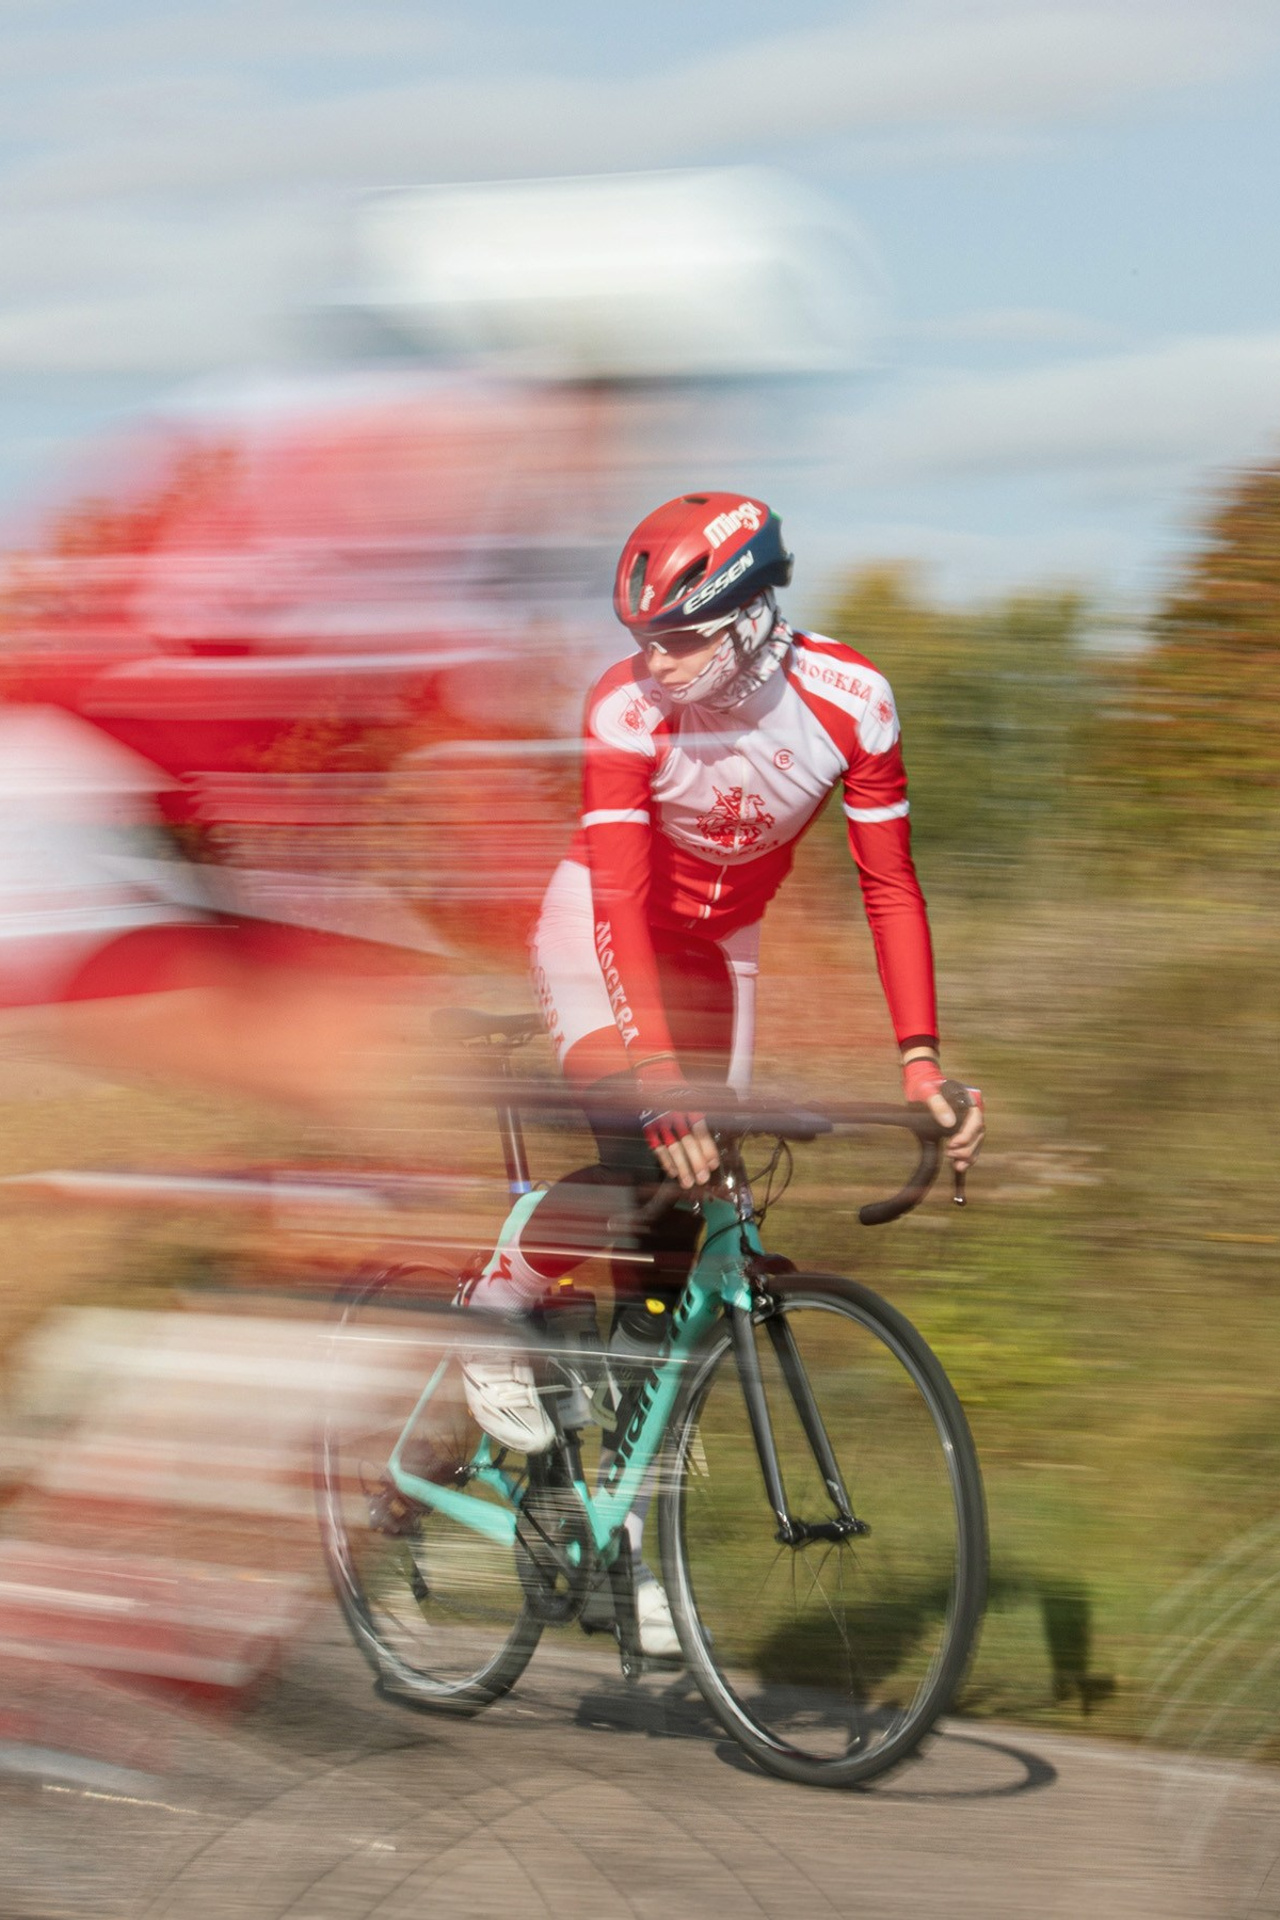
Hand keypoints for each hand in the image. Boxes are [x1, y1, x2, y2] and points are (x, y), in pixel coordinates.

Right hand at [640, 1093, 719, 1189]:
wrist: (656, 1077)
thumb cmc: (680, 1091)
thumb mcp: (695, 1098)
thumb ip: (702, 1118)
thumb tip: (711, 1145)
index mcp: (689, 1107)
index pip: (700, 1132)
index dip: (707, 1149)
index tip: (713, 1164)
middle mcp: (675, 1115)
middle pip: (688, 1142)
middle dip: (696, 1163)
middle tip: (702, 1178)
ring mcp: (661, 1122)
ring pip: (672, 1148)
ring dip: (681, 1167)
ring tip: (688, 1182)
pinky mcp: (649, 1127)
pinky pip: (657, 1147)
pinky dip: (665, 1161)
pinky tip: (673, 1173)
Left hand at [902, 1057, 984, 1173]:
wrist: (921, 1085)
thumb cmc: (925, 1087)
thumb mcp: (927, 1092)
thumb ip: (937, 1104)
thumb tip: (949, 1122)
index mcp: (969, 1099)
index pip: (976, 1120)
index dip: (967, 1134)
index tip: (952, 1143)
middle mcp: (973, 1111)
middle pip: (979, 1133)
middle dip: (966, 1148)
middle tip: (949, 1153)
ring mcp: (970, 1121)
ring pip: (977, 1142)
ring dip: (968, 1156)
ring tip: (956, 1165)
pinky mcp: (964, 1129)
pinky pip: (971, 1145)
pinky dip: (967, 1157)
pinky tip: (959, 1166)